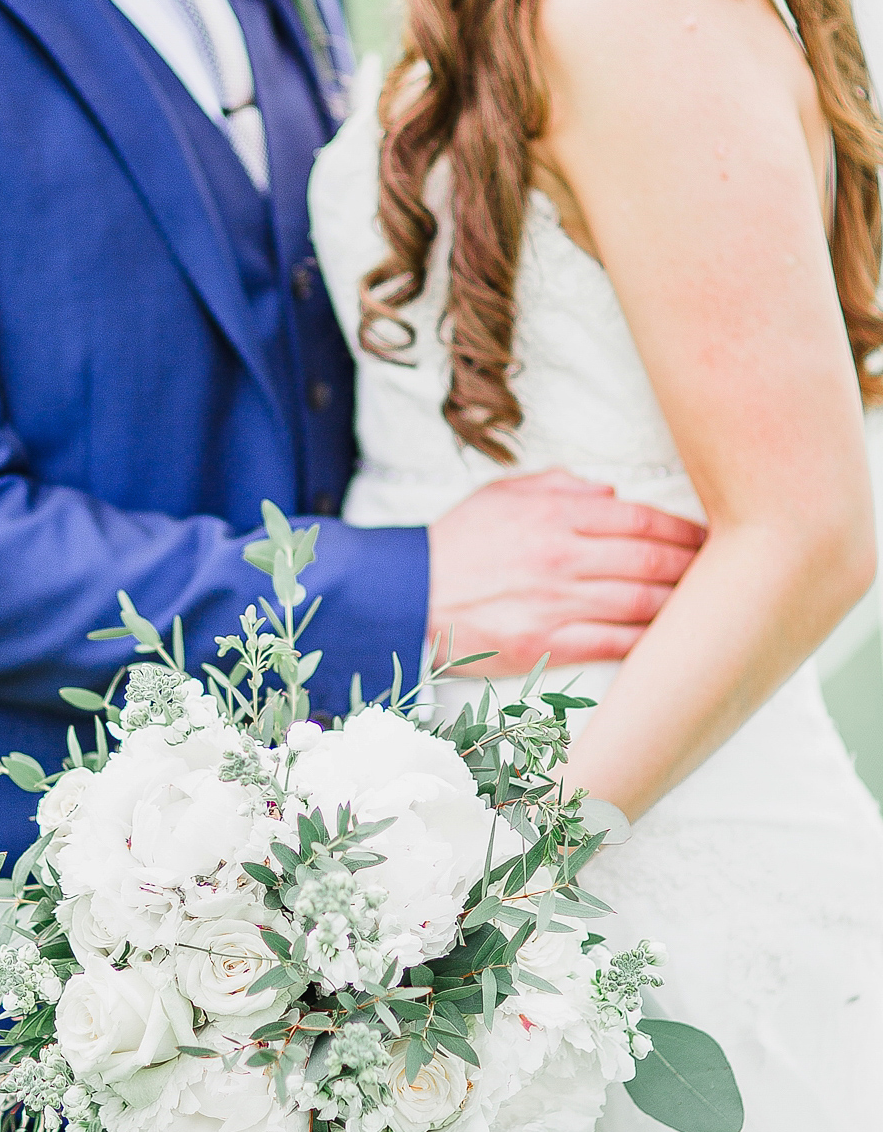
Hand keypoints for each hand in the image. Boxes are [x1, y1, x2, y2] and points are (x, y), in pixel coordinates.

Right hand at [426, 468, 704, 677]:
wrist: (405, 597)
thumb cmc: (455, 545)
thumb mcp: (501, 495)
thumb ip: (558, 486)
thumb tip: (610, 492)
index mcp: (554, 517)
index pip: (638, 519)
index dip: (681, 528)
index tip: (707, 536)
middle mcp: (562, 558)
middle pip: (650, 559)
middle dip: (693, 566)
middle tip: (725, 571)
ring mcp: (556, 604)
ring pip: (641, 602)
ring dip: (679, 604)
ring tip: (708, 606)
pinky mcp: (546, 644)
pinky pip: (613, 642)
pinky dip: (647, 641)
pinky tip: (670, 642)